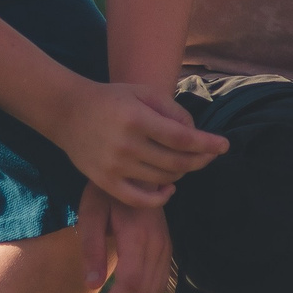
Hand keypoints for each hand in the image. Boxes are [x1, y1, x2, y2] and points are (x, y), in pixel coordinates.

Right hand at [50, 80, 227, 208]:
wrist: (67, 112)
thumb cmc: (112, 99)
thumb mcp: (144, 92)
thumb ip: (172, 110)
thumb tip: (195, 133)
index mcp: (138, 119)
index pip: (182, 138)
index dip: (207, 144)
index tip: (225, 146)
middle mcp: (126, 145)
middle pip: (176, 161)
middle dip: (200, 159)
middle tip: (211, 155)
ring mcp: (114, 166)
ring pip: (162, 178)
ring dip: (182, 172)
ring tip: (187, 162)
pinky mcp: (104, 182)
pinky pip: (138, 199)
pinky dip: (159, 198)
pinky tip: (170, 187)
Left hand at [76, 185, 173, 292]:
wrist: (137, 172)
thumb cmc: (106, 190)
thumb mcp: (90, 211)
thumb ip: (92, 248)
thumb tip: (91, 287)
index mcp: (137, 235)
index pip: (129, 284)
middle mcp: (157, 244)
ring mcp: (166, 246)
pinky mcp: (167, 248)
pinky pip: (159, 284)